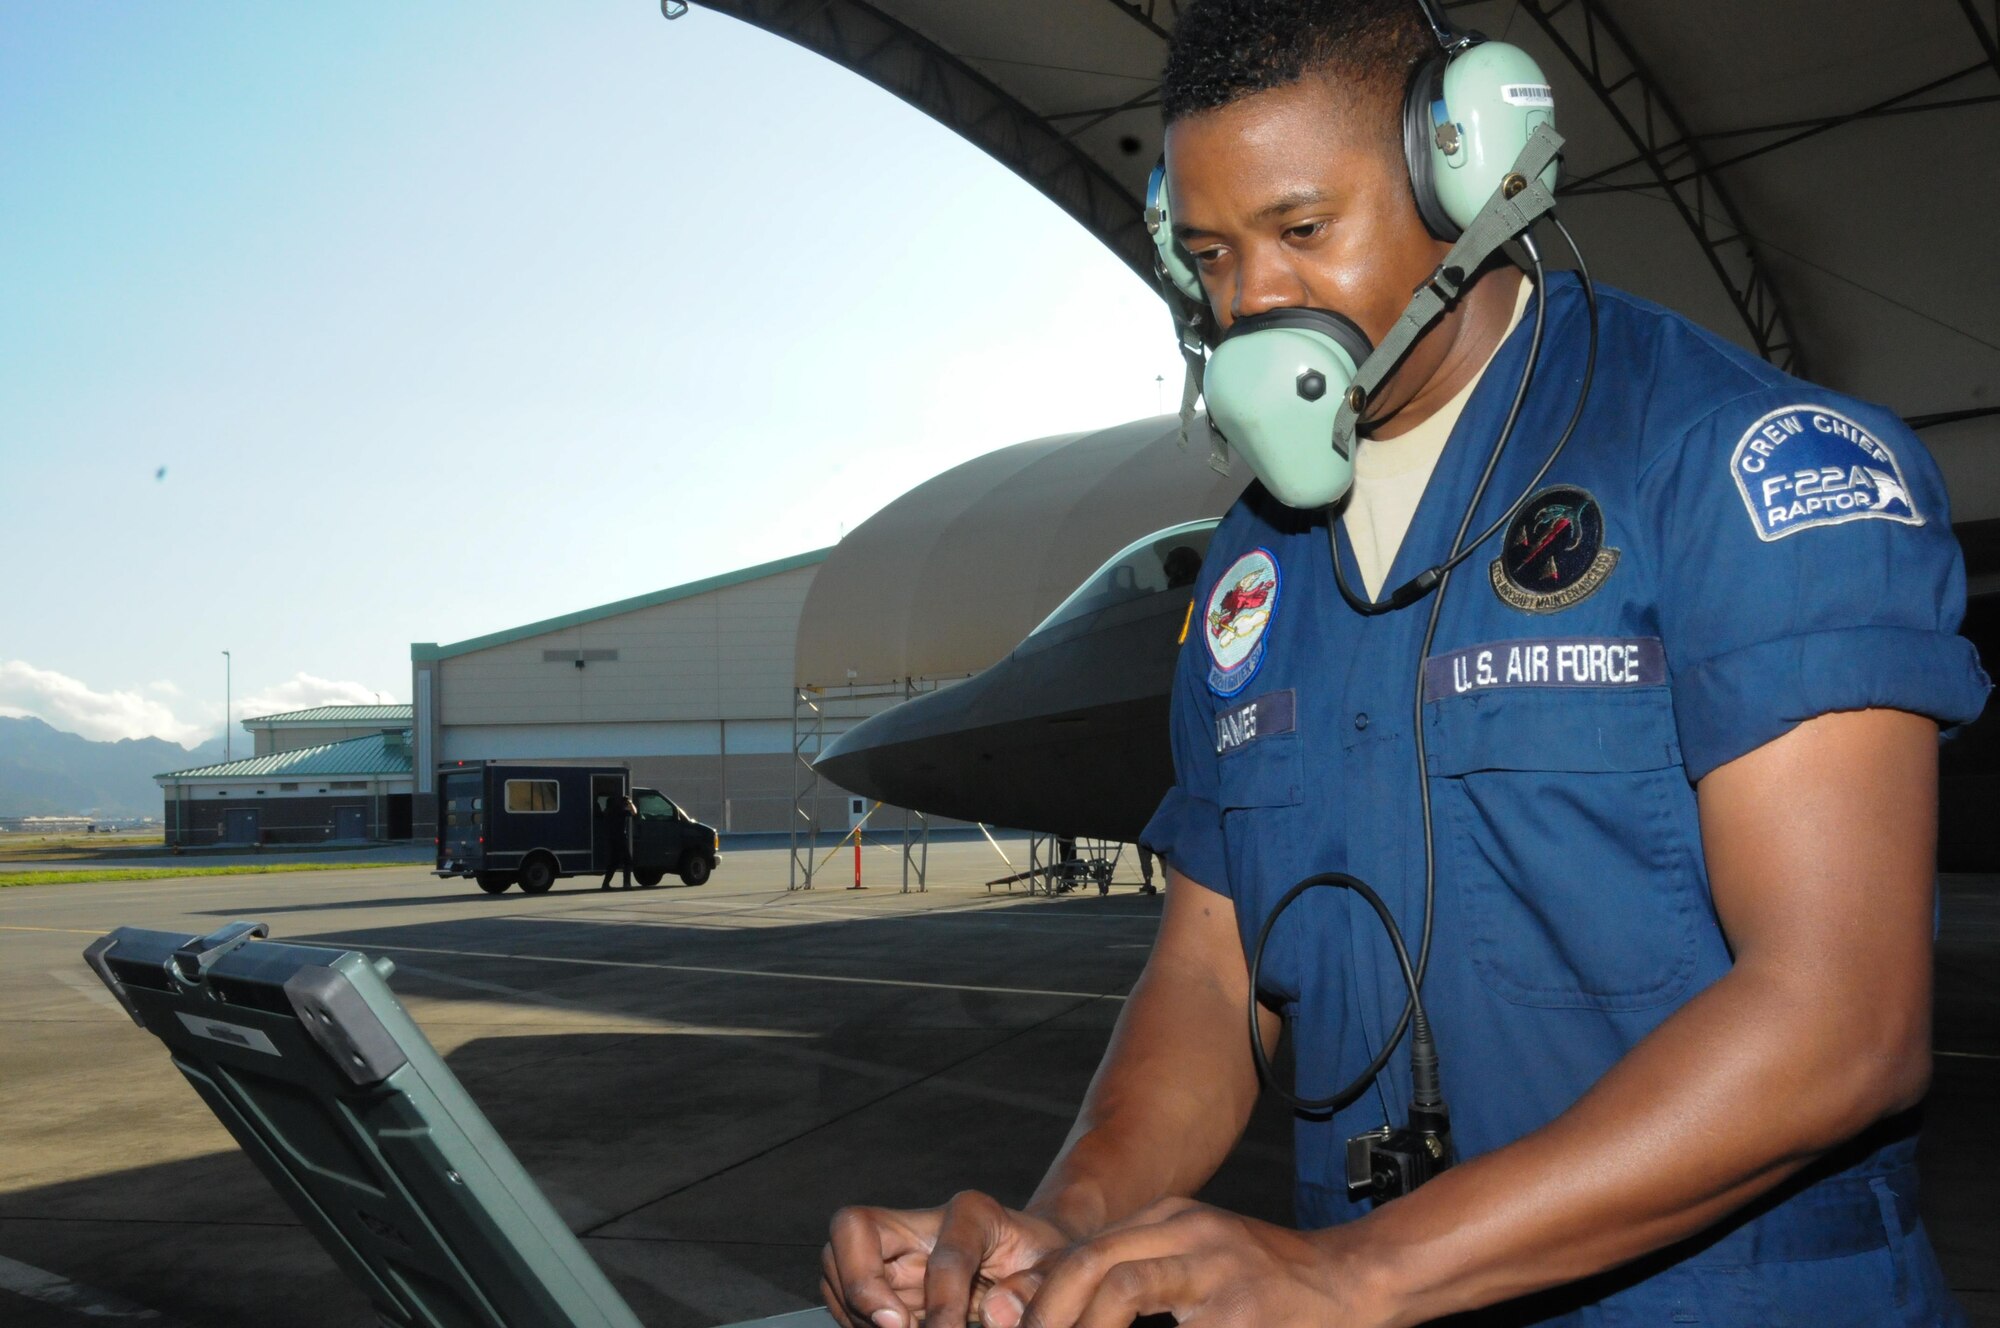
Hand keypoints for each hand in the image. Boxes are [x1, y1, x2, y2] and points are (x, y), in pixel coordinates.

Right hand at [822, 1191, 1069, 1327]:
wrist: (1034, 1261)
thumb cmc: (1048, 1262)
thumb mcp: (1060, 1270)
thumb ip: (1036, 1288)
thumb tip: (999, 1315)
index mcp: (972, 1214)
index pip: (942, 1257)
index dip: (943, 1306)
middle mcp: (921, 1223)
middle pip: (852, 1228)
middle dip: (859, 1283)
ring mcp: (894, 1250)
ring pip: (836, 1263)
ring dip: (856, 1310)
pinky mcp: (881, 1278)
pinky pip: (844, 1297)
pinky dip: (859, 1322)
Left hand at [1004, 1198, 1375, 1327]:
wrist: (1350, 1283)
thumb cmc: (1266, 1283)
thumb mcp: (1198, 1255)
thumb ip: (1141, 1269)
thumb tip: (1059, 1302)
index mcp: (1170, 1219)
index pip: (1084, 1250)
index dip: (1041, 1295)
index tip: (1013, 1326)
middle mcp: (1189, 1233)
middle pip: (1092, 1261)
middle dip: (1049, 1311)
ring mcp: (1217, 1271)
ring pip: (1123, 1287)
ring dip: (1085, 1325)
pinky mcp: (1241, 1314)